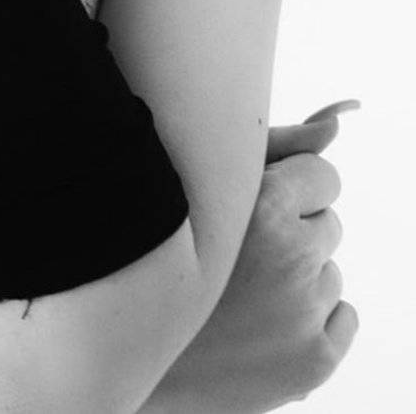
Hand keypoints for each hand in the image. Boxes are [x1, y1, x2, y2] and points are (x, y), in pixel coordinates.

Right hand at [154, 101, 360, 411]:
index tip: (255, 200)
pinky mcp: (315, 361)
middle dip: (293, 232)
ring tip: (238, 287)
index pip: (323, 176)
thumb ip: (278, 145)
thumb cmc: (168, 245)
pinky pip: (340, 318)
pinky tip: (258, 320)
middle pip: (328, 225)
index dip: (290, 186)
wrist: (134, 349)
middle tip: (239, 251)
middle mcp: (291, 261)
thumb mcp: (209, 183)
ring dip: (297, 276)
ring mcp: (305, 317)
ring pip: (329, 273)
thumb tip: (343, 116)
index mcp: (263, 210)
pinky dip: (309, 318)